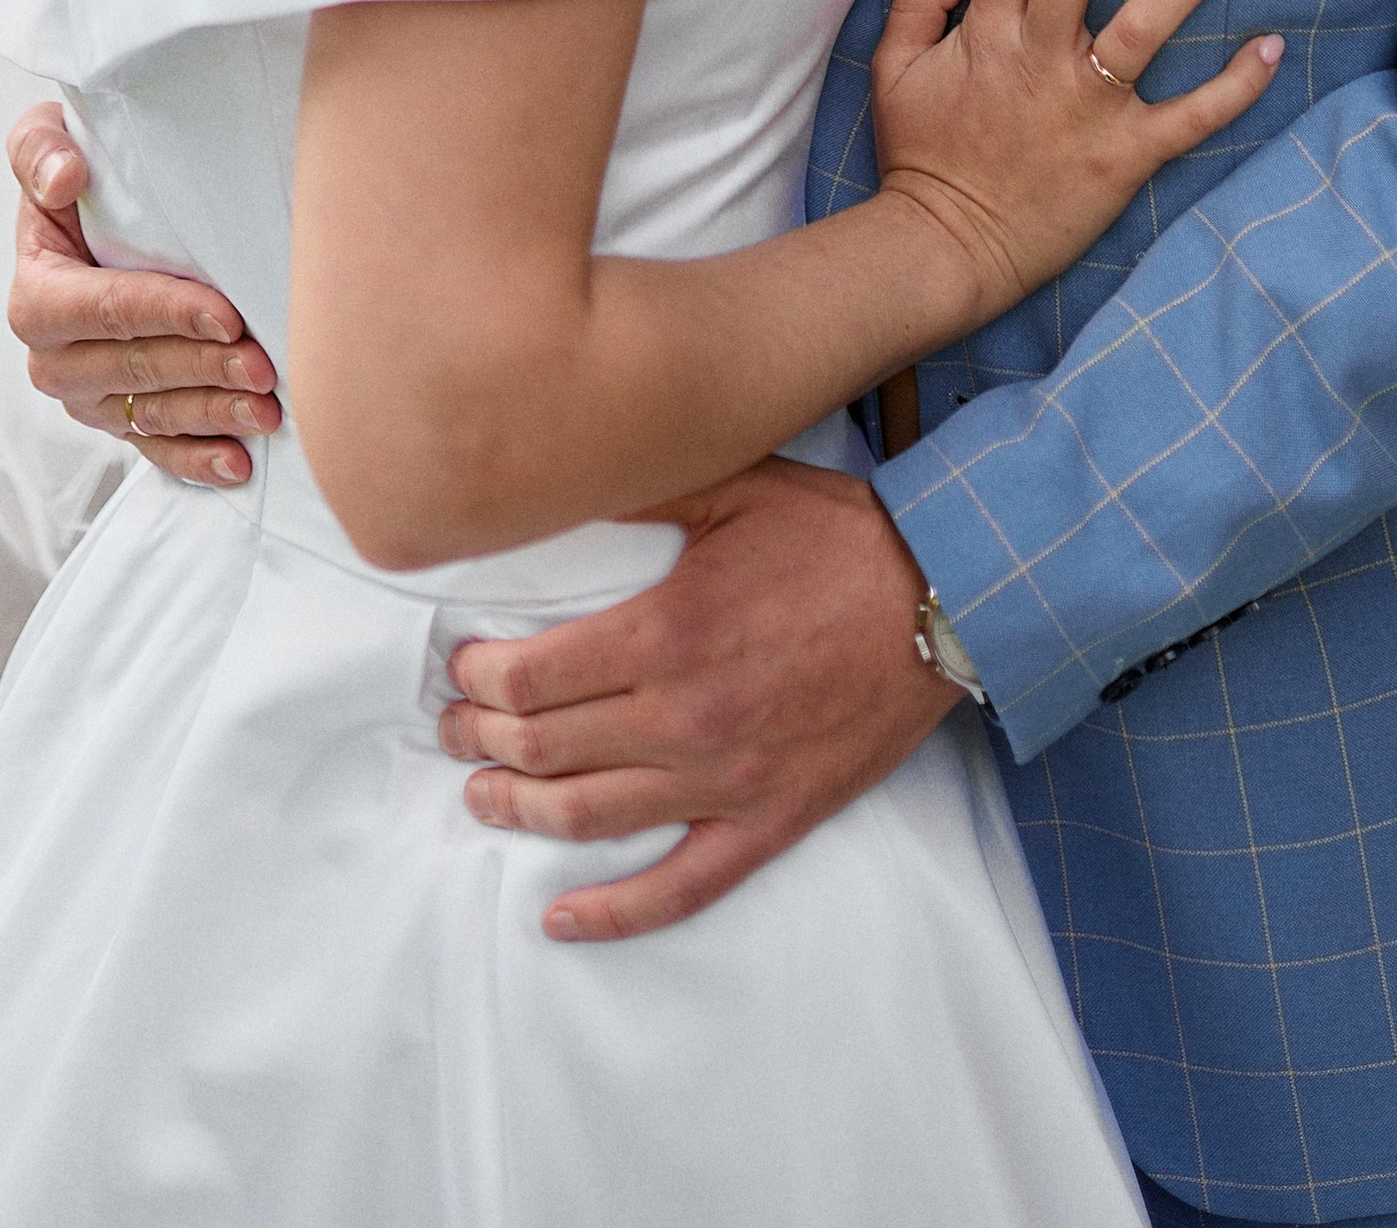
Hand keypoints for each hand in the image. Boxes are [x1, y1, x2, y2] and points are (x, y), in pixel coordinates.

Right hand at [6, 104, 280, 487]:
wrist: (92, 213)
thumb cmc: (77, 171)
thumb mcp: (44, 139)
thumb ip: (41, 151)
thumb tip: (66, 178)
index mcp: (38, 295)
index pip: (105, 310)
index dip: (166, 313)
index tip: (228, 314)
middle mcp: (55, 358)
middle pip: (137, 368)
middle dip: (204, 368)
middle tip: (266, 366)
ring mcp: (88, 397)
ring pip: (155, 413)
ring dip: (213, 415)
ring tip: (269, 412)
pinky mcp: (120, 420)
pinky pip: (157, 449)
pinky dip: (197, 461)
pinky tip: (240, 463)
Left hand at [440, 453, 956, 939]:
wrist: (942, 600)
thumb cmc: (838, 537)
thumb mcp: (734, 485)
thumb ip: (643, 487)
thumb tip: (564, 479)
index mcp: (666, 632)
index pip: (534, 677)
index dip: (480, 678)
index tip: (460, 667)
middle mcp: (684, 715)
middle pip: (546, 747)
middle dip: (482, 738)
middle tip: (453, 728)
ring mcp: (725, 779)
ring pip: (590, 818)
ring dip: (519, 812)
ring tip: (480, 796)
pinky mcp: (767, 821)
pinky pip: (679, 887)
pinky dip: (612, 912)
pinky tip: (560, 916)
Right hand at [871, 0, 1281, 321]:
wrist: (941, 251)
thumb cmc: (920, 156)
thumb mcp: (893, 67)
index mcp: (986, 30)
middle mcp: (1038, 56)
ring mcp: (1085, 106)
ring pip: (1143, 28)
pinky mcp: (1124, 157)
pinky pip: (1187, 118)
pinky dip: (1232, 87)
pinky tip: (1272, 48)